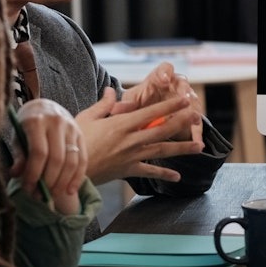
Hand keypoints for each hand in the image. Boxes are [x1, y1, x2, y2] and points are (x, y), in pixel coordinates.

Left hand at [13, 98, 85, 213]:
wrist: (44, 107)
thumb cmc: (26, 126)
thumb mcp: (18, 137)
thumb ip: (19, 156)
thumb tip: (17, 175)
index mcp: (36, 121)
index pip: (38, 152)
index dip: (34, 173)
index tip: (28, 188)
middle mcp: (57, 122)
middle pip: (57, 158)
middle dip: (49, 181)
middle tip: (40, 196)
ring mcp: (72, 128)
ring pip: (72, 161)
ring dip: (63, 182)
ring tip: (53, 195)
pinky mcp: (81, 134)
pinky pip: (82, 159)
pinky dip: (77, 178)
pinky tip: (70, 191)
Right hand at [76, 88, 204, 185]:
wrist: (66, 170)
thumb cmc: (74, 141)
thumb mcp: (86, 117)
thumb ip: (103, 105)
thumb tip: (109, 90)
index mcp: (121, 123)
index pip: (151, 112)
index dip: (170, 105)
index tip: (185, 99)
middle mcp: (130, 139)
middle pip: (162, 129)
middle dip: (182, 122)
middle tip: (198, 116)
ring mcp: (131, 156)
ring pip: (161, 150)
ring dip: (181, 148)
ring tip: (199, 146)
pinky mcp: (127, 170)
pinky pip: (149, 172)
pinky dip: (164, 174)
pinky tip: (178, 176)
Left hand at [120, 62, 203, 143]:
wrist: (148, 115)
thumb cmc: (140, 103)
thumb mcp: (131, 103)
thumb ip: (125, 105)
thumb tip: (116, 109)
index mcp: (160, 78)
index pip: (165, 69)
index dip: (165, 73)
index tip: (163, 79)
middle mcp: (175, 86)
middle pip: (183, 83)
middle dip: (183, 92)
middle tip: (184, 98)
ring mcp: (185, 99)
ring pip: (192, 102)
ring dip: (193, 110)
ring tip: (193, 119)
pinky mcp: (190, 115)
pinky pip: (196, 122)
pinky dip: (196, 132)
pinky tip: (196, 141)